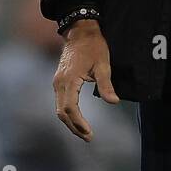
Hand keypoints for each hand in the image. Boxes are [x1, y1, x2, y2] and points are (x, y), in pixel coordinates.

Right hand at [53, 19, 119, 141]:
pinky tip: (77, 119)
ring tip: (84, 132)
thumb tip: (114, 102)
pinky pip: (61, 102)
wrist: (79, 32)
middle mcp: (59, 84)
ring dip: (70, 122)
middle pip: (62, 112)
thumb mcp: (103, 64)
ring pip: (60, 108)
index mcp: (69, 81)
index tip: (89, 133)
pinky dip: (68, 113)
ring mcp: (57, 83)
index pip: (71, 108)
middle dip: (74, 127)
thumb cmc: (94, 47)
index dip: (79, 123)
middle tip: (88, 138)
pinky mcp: (59, 81)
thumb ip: (106, 84)